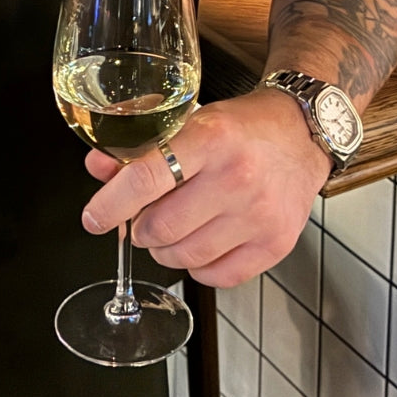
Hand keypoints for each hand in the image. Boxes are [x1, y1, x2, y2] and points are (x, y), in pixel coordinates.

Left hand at [80, 88, 330, 287]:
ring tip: (171, 231)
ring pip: (185, 256)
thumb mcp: (191, 121)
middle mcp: (237, 176)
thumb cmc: (243, 126)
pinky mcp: (276, 243)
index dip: (111, 205)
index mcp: (211, 137)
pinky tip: (200, 243)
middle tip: (144, 218)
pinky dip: (197, 266)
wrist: (302, 132)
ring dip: (165, 250)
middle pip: (161, 226)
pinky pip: (217, 276)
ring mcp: (259, 214)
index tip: (93, 219)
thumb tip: (99, 170)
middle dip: (140, 228)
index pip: (146, 179)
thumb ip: (142, 148)